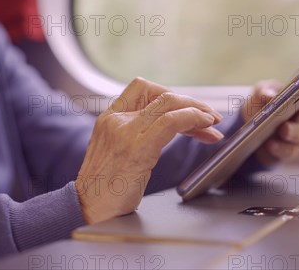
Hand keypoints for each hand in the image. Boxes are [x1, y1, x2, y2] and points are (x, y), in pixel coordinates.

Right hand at [77, 78, 223, 223]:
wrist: (86, 211)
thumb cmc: (104, 190)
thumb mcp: (115, 153)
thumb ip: (134, 136)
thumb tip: (166, 130)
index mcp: (109, 118)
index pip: (142, 88)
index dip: (171, 94)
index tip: (188, 109)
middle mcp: (115, 119)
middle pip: (160, 93)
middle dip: (190, 103)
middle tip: (209, 117)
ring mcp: (125, 131)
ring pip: (168, 102)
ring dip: (197, 109)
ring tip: (212, 122)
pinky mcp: (137, 147)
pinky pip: (171, 121)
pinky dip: (192, 119)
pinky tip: (204, 128)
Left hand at [241, 80, 298, 166]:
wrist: (249, 130)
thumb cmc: (260, 105)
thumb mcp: (259, 93)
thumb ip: (264, 90)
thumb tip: (270, 96)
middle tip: (295, 112)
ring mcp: (297, 136)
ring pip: (298, 135)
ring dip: (291, 132)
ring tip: (282, 129)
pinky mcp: (287, 151)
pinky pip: (286, 151)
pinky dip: (278, 148)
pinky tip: (270, 144)